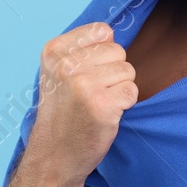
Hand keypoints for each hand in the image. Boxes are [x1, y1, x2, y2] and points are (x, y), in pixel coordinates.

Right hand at [25, 22, 138, 186]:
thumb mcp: (57, 72)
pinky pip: (132, 90)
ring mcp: (84, 85)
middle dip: (112, 72)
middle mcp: (67, 65)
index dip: (102, 54)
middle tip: (91, 94)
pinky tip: (105, 114)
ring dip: (119, 89)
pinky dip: (125, 104)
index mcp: (54, 51)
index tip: (85, 75)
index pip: (102, 31)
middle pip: (118, 50)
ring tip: (97, 104)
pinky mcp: (102, 105)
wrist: (54, 155)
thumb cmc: (62, 112)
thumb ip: (80, 50)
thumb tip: (112, 35)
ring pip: (127, 70)